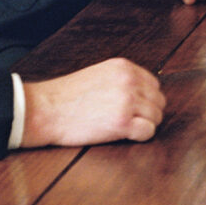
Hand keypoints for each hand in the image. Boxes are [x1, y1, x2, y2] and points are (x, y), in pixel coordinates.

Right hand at [20, 58, 165, 147]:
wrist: (46, 109)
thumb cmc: (67, 96)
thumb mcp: (99, 74)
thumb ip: (122, 79)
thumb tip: (142, 91)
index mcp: (124, 68)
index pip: (154, 84)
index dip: (147, 99)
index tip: (138, 108)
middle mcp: (129, 81)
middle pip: (159, 101)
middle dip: (149, 113)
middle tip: (134, 121)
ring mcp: (127, 101)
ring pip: (156, 116)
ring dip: (146, 125)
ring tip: (127, 128)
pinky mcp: (122, 122)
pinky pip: (148, 131)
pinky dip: (141, 136)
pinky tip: (127, 135)